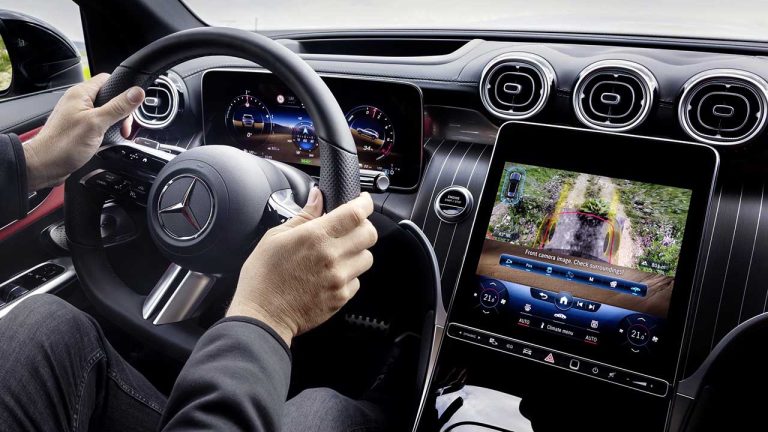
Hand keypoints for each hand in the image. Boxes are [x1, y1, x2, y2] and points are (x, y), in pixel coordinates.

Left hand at [24, 73, 144, 190]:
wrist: (44, 165)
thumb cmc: (63, 145)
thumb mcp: (97, 123)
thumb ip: (118, 107)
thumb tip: (137, 92)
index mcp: (80, 93)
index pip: (107, 79)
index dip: (122, 90)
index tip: (131, 105)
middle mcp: (78, 101)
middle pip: (109, 97)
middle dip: (121, 111)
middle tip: (123, 126)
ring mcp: (77, 114)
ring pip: (104, 112)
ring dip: (114, 123)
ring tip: (115, 134)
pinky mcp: (78, 127)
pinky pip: (97, 123)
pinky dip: (105, 131)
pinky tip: (105, 140)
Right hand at [227, 188, 377, 345]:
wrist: (262, 316)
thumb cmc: (263, 277)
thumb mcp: (275, 237)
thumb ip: (303, 216)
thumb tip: (317, 197)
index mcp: (315, 236)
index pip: (355, 213)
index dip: (364, 203)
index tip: (362, 201)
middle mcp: (332, 256)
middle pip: (369, 234)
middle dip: (363, 226)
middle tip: (351, 228)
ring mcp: (339, 279)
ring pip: (367, 257)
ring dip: (358, 251)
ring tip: (339, 253)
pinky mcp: (341, 297)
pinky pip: (358, 280)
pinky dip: (349, 275)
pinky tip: (331, 274)